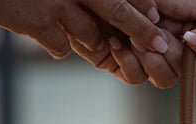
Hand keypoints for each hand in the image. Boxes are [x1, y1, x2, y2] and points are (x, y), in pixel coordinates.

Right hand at [0, 0, 169, 58]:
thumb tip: (139, 11)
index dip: (143, 7)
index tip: (155, 17)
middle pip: (118, 11)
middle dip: (141, 32)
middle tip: (158, 45)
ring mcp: (56, 4)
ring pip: (91, 35)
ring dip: (90, 39)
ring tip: (73, 28)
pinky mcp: (37, 23)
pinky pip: (62, 48)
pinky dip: (59, 45)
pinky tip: (47, 33)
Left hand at [71, 16, 195, 86]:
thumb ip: (190, 4)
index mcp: (179, 22)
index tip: (190, 35)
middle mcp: (166, 41)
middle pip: (191, 68)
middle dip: (175, 56)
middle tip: (156, 39)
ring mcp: (145, 56)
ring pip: (167, 79)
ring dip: (152, 63)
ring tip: (134, 42)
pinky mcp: (122, 65)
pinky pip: (136, 78)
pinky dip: (128, 63)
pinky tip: (115, 44)